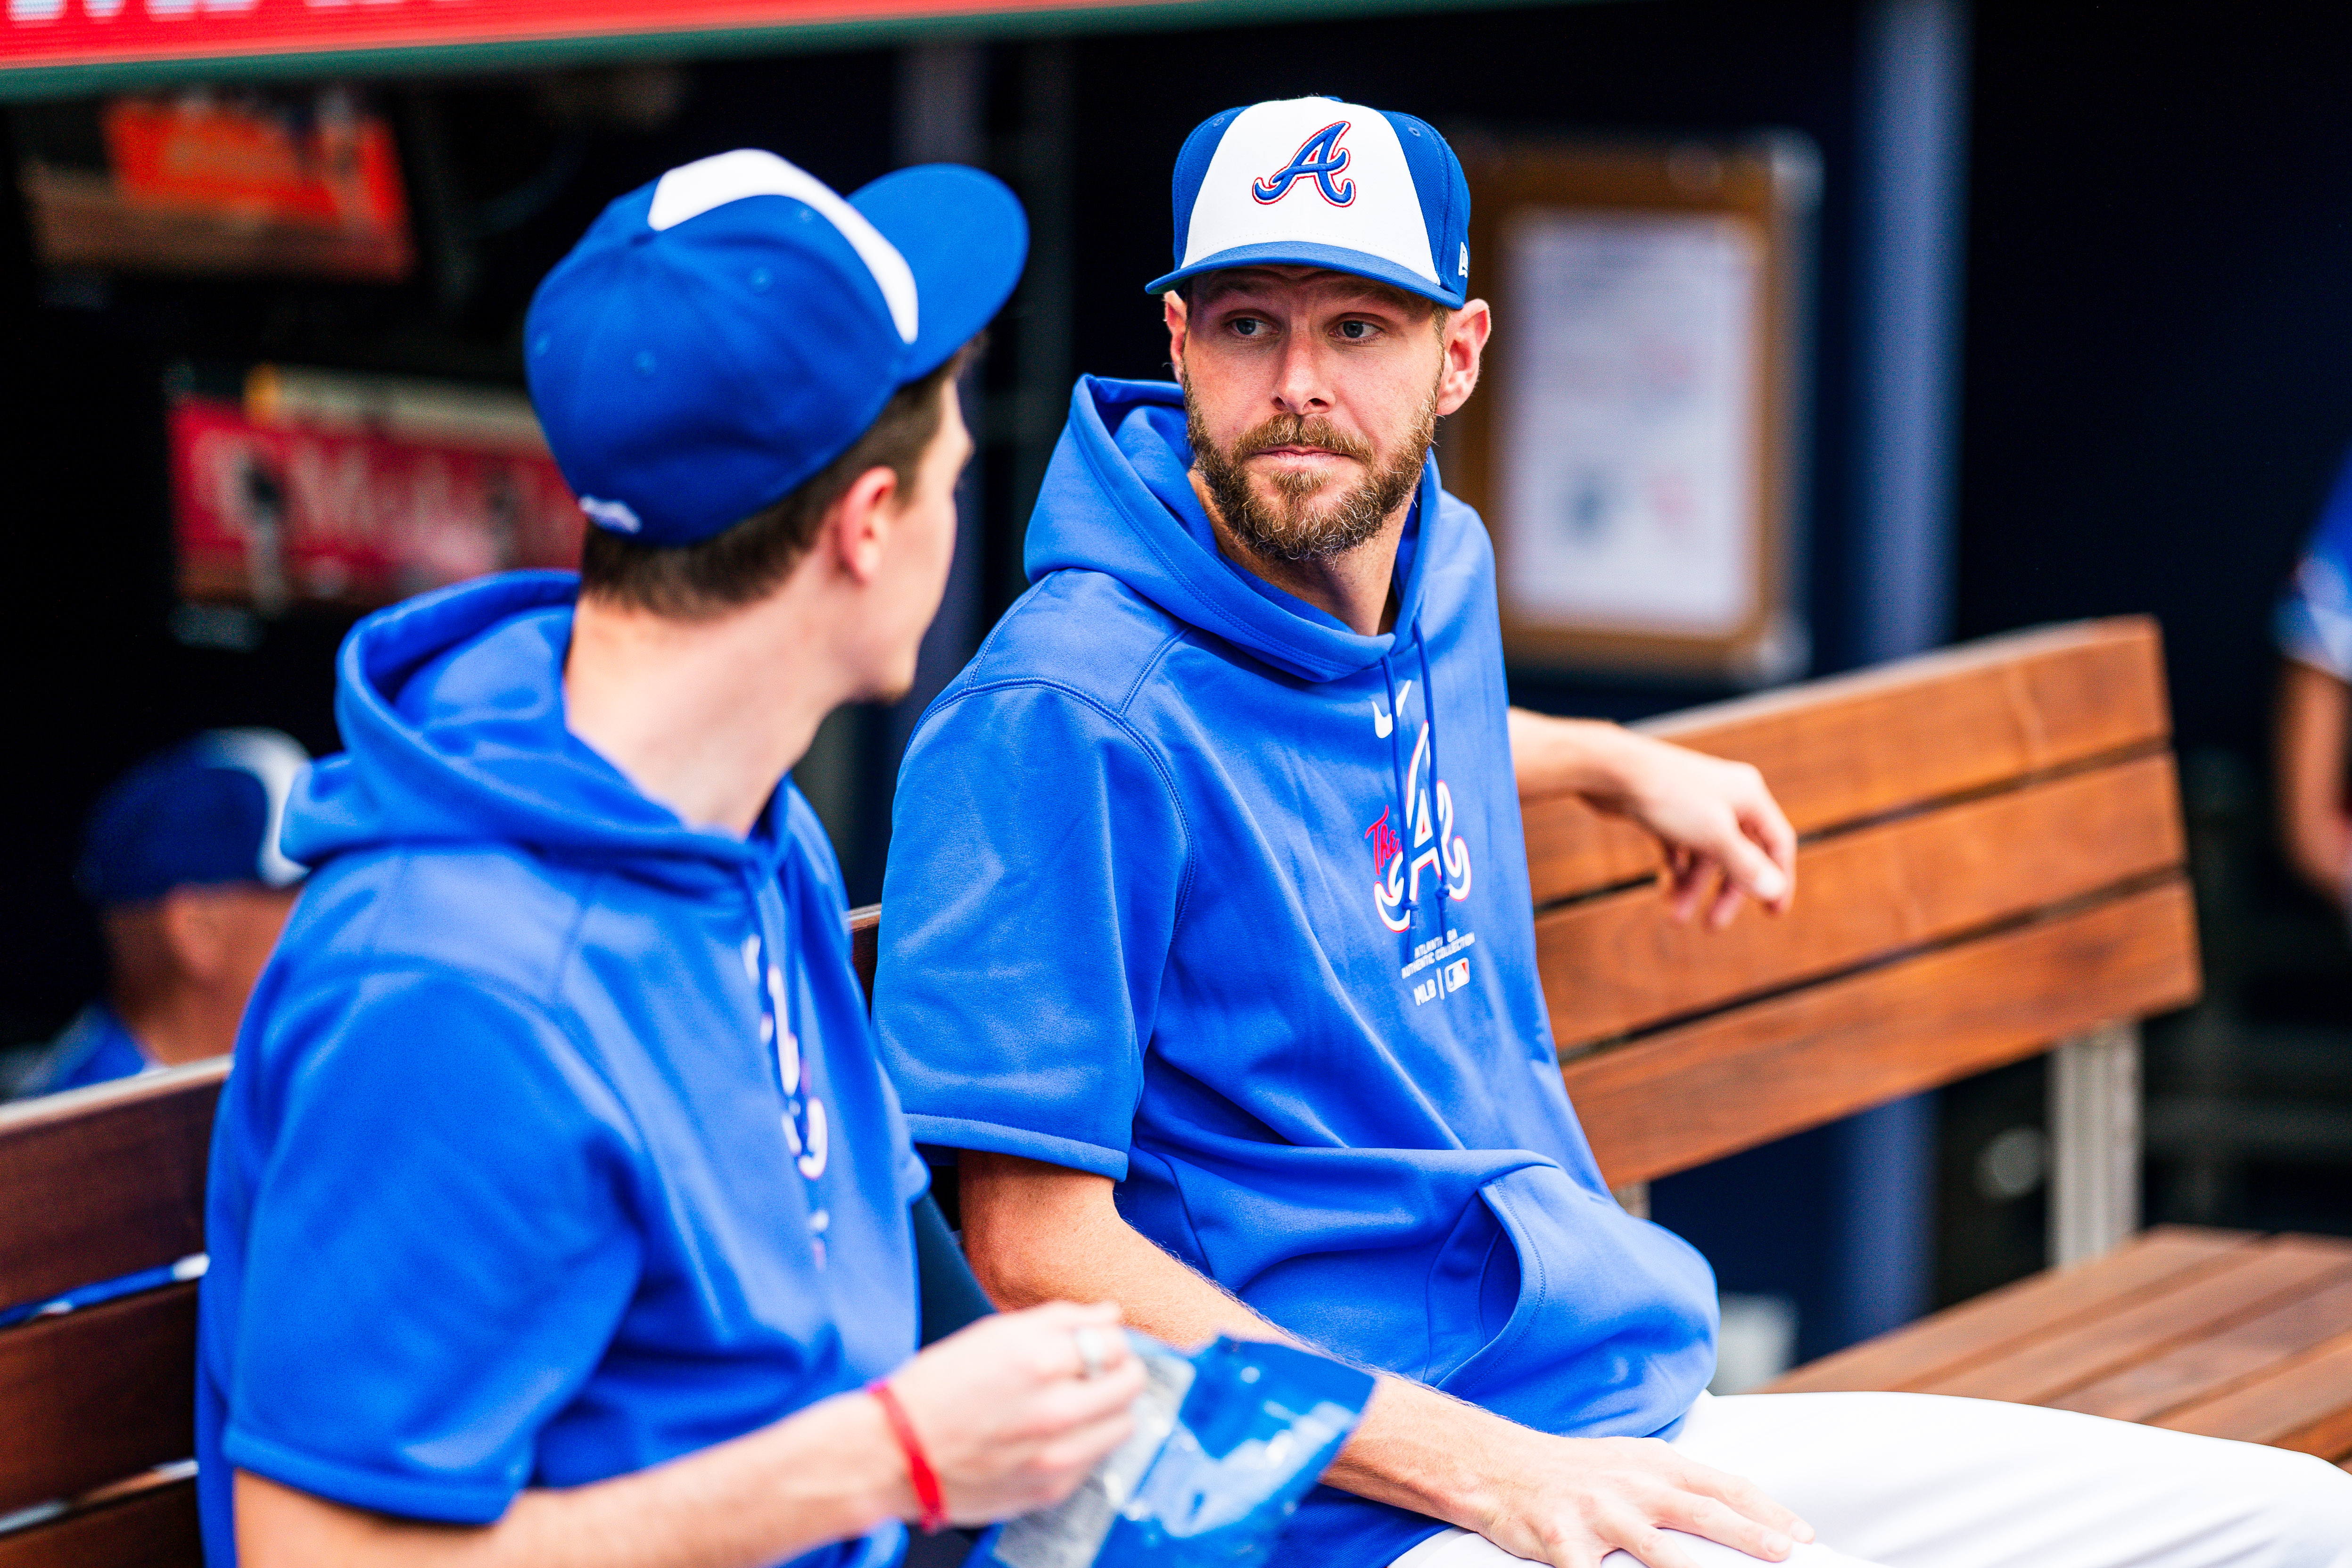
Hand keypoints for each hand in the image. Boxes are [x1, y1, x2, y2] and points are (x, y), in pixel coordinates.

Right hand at [879, 1301, 1146, 1525]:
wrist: (895, 1455)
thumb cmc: (938, 1387)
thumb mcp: (993, 1334)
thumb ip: (1061, 1319)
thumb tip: (1112, 1315)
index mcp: (1038, 1359)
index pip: (1116, 1342)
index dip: (1109, 1338)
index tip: (1096, 1343)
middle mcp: (1054, 1410)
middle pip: (1131, 1383)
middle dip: (1117, 1371)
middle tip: (1092, 1372)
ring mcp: (1056, 1456)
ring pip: (1123, 1424)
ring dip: (1107, 1410)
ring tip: (1072, 1405)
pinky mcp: (1052, 1489)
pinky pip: (1097, 1459)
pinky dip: (1085, 1444)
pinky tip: (1051, 1436)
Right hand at [1469, 1431, 1812, 1567]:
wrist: (1500, 1467)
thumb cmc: (1574, 1472)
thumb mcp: (1630, 1463)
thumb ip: (1675, 1485)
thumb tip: (1730, 1512)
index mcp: (1654, 1465)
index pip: (1723, 1485)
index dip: (1765, 1510)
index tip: (1801, 1534)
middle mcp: (1631, 1486)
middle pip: (1701, 1512)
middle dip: (1748, 1534)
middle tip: (1784, 1553)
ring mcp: (1598, 1514)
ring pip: (1656, 1550)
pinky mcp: (1564, 1542)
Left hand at [1584, 731, 1795, 928]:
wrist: (1610, 769)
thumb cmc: (1668, 796)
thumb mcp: (1714, 835)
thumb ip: (1745, 865)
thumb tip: (1774, 890)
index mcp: (1749, 796)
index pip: (1777, 842)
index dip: (1779, 879)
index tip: (1773, 914)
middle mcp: (1726, 795)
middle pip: (1739, 854)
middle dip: (1724, 893)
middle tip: (1711, 927)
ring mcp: (1695, 801)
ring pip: (1704, 854)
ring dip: (1692, 887)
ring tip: (1674, 917)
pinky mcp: (1665, 808)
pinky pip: (1680, 845)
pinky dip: (1676, 867)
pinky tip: (1667, 882)